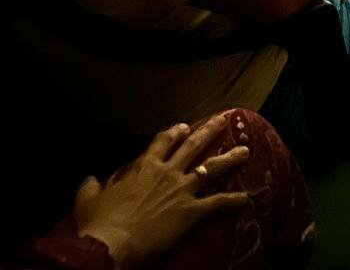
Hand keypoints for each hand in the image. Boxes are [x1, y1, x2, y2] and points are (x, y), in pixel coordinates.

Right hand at [74, 116, 248, 268]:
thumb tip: (89, 179)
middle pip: (193, 146)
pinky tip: (245, 198)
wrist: (110, 246)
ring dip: (230, 158)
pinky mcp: (191, 211)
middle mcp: (167, 172)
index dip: (174, 133)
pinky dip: (232, 201)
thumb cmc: (98, 224)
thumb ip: (91, 187)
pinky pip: (217, 204)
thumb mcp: (87, 201)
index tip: (184, 126)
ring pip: (212, 168)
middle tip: (224, 119)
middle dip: (209, 131)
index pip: (162, 142)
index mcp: (144, 167)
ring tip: (245, 150)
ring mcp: (182, 190)